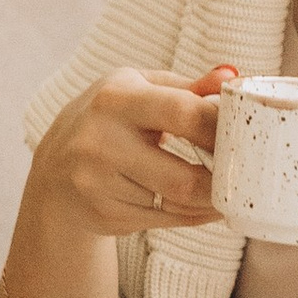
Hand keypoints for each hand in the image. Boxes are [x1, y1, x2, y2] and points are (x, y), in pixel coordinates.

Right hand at [28, 64, 239, 240]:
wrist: (54, 169)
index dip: (222, 129)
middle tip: (244, 175)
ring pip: (176, 205)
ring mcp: (97, 184)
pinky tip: (200, 204)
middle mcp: (100, 141)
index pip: (184, 113)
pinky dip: (192, 215)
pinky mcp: (102, 214)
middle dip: (222, 182)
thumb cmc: (110, 120)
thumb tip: (234, 76)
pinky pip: (164, 221)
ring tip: (227, 190)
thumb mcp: (140, 90)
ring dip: (210, 202)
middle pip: (183, 179)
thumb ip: (189, 87)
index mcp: (116, 98)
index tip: (244, 135)